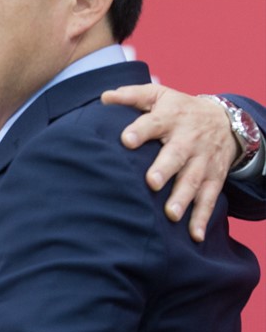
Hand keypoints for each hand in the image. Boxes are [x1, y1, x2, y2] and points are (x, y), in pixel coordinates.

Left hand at [101, 84, 236, 242]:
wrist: (226, 121)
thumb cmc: (180, 109)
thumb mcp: (159, 96)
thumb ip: (131, 96)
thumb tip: (104, 97)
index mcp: (171, 118)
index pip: (154, 122)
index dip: (141, 130)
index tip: (126, 140)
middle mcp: (188, 140)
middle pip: (176, 155)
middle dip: (165, 169)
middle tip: (151, 182)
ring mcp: (202, 161)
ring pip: (193, 180)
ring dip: (183, 198)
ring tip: (171, 214)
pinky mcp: (213, 178)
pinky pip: (209, 199)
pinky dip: (202, 218)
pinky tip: (194, 235)